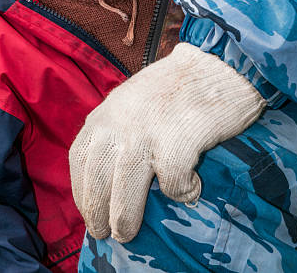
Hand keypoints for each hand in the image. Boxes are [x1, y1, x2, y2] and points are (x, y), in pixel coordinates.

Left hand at [69, 43, 264, 242]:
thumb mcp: (132, 99)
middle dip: (95, 213)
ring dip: (124, 218)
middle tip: (103, 232)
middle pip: (96, 181)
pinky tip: (190, 189)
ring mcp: (145, 135)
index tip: (87, 208)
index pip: (79, 158)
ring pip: (124, 193)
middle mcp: (118, 124)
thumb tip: (110, 171)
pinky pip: (172, 185)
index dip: (80, 189)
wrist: (216, 63)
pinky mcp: (176, 144)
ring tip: (128, 232)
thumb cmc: (177, 84)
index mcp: (106, 112)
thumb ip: (117, 126)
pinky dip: (180, 194)